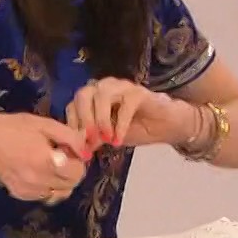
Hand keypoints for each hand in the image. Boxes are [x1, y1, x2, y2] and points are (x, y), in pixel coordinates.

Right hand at [0, 113, 88, 203]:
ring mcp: (30, 191)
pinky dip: (47, 185)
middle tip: (59, 155)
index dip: (78, 160)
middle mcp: (40, 181)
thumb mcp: (46, 124)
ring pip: (59, 192)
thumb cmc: (15, 128)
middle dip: (71, 170)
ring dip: (60, 180)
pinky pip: (44, 194)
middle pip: (71, 184)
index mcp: (48, 162)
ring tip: (48, 163)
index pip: (78, 172)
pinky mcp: (21, 194)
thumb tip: (86, 151)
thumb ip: (70, 137)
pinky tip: (36, 170)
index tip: (68, 149)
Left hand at [65, 78, 196, 150]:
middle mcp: (103, 87)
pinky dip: (119, 124)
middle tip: (89, 141)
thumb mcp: (108, 138)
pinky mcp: (138, 92)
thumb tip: (74, 151)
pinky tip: (119, 140)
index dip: (72, 126)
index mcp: (92, 97)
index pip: (72, 106)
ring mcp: (121, 86)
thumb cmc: (135, 129)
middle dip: (83, 119)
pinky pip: (125, 104)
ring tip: (105, 140)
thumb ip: (92, 140)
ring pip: (102, 94)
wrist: (166, 126)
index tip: (77, 147)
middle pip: (83, 95)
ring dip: (100, 119)